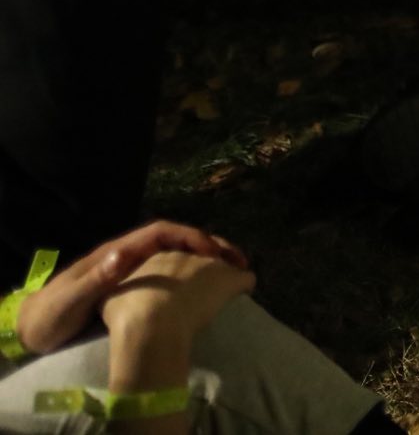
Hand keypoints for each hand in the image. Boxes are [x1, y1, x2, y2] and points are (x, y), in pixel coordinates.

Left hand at [14, 222, 247, 355]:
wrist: (34, 329)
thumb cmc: (51, 316)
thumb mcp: (69, 300)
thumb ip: (94, 278)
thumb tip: (123, 254)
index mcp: (117, 253)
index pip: (161, 232)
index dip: (190, 236)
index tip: (213, 251)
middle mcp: (129, 256)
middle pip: (177, 240)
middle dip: (210, 244)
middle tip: (239, 260)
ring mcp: (134, 271)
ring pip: (178, 256)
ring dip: (209, 260)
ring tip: (236, 273)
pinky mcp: (135, 288)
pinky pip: (173, 274)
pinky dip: (197, 277)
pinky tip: (212, 291)